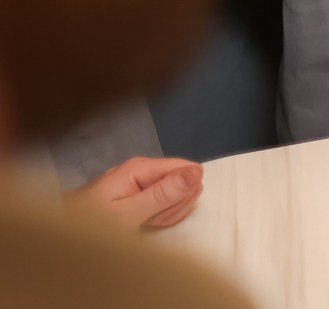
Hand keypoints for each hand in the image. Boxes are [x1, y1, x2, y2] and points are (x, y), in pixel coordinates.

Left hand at [68, 156, 203, 229]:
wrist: (61, 233)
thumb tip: (197, 173)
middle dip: (175, 205)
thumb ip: (162, 193)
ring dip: (167, 213)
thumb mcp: (127, 214)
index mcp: (142, 167)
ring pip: (178, 193)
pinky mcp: (140, 192)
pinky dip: (160, 216)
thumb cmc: (89, 225)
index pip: (190, 170)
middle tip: (150, 219)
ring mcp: (142, 180)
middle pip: (186, 182)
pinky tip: (142, 222)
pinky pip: (166, 201)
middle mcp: (145, 169)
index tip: (162, 209)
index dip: (183, 193)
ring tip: (143, 222)